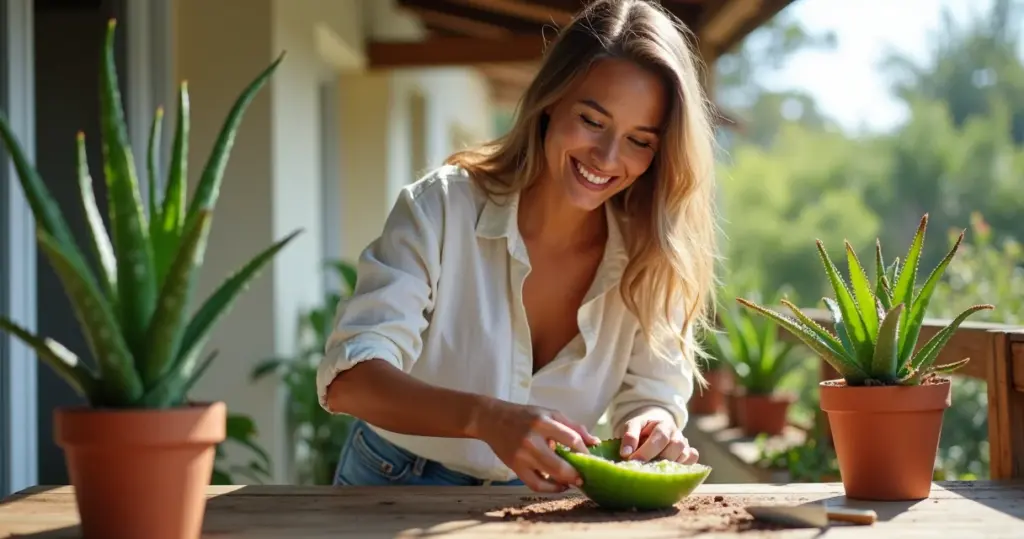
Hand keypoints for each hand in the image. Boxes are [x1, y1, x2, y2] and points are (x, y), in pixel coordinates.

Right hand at [472, 399, 600, 492]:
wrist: (492, 419)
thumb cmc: (524, 416)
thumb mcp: (549, 414)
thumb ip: (573, 427)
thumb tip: (595, 443)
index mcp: (543, 422)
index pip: (571, 439)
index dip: (584, 451)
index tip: (589, 457)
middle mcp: (532, 440)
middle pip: (560, 464)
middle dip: (576, 474)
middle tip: (584, 477)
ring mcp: (522, 456)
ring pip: (549, 476)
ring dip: (565, 482)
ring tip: (573, 482)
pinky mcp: (515, 467)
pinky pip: (535, 484)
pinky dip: (550, 488)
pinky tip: (558, 485)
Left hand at [620, 413, 698, 463]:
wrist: (653, 428)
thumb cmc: (641, 429)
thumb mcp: (632, 426)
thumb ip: (629, 436)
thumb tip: (626, 453)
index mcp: (663, 424)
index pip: (660, 436)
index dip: (647, 450)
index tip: (633, 460)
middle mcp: (677, 434)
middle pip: (676, 446)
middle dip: (659, 458)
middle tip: (643, 467)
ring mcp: (685, 445)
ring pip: (685, 455)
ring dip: (670, 464)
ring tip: (654, 470)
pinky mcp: (689, 455)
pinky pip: (693, 460)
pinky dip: (685, 465)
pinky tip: (670, 471)